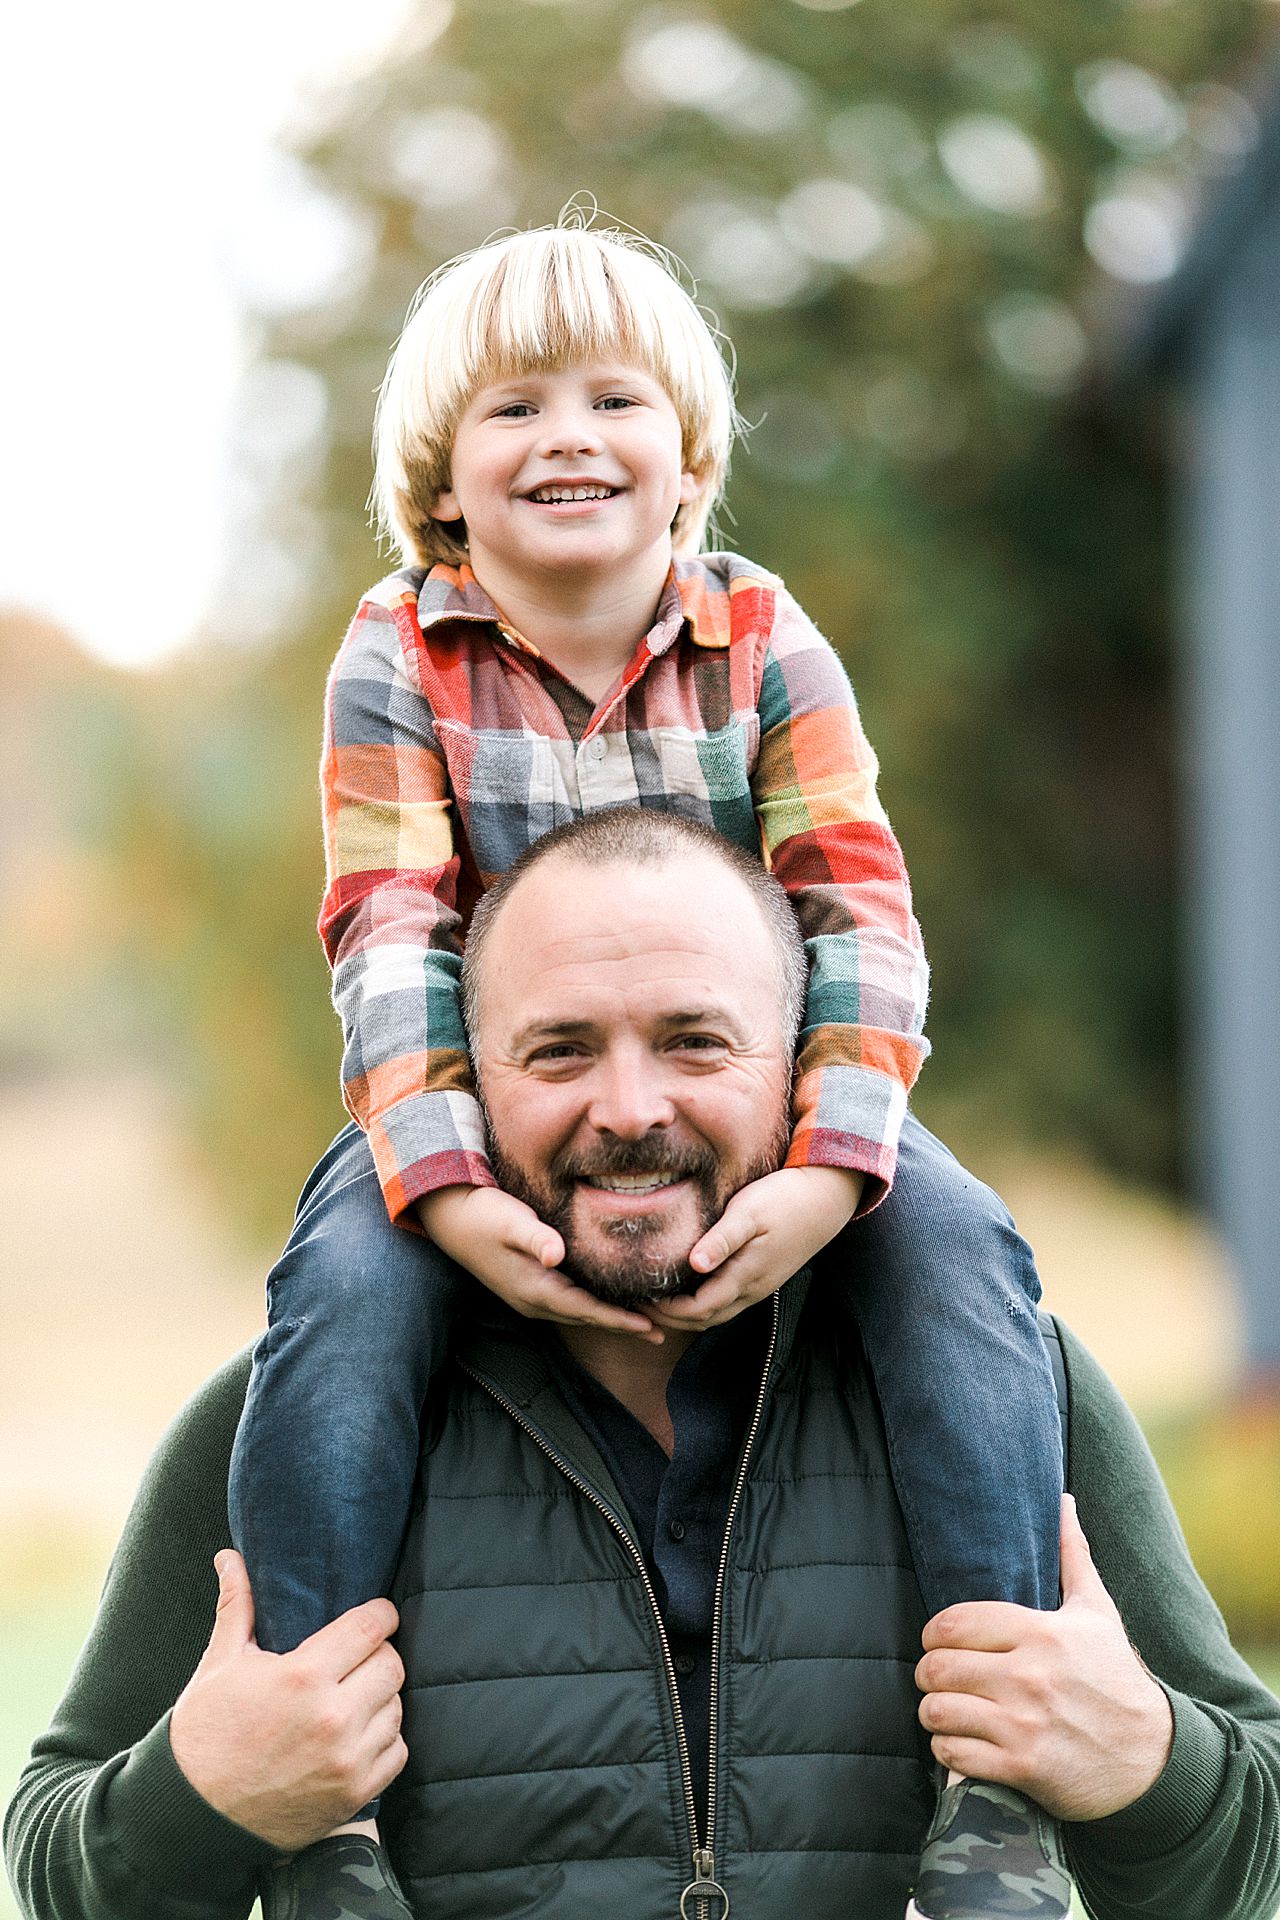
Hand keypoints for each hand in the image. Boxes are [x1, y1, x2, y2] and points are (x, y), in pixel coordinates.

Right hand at [168, 1551, 407, 1849]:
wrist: (193, 1816)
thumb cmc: (205, 1733)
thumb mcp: (220, 1663)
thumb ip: (238, 1605)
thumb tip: (229, 1556)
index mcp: (303, 1676)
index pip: (372, 1625)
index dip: (378, 1614)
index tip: (373, 1615)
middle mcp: (334, 1717)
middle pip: (391, 1664)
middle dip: (377, 1655)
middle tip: (355, 1660)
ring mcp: (347, 1760)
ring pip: (396, 1708)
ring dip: (380, 1699)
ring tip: (351, 1697)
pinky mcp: (354, 1794)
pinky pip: (397, 1752)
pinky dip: (384, 1740)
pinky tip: (356, 1734)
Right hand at [416, 1184, 662, 1339]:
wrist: (451, 1218)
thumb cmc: (486, 1214)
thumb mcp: (511, 1221)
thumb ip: (535, 1237)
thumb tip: (555, 1254)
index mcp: (535, 1288)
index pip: (587, 1311)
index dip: (620, 1320)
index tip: (653, 1326)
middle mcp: (533, 1301)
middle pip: (588, 1319)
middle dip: (624, 1325)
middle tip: (662, 1331)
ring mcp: (528, 1298)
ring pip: (578, 1314)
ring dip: (609, 1319)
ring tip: (644, 1322)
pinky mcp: (527, 1287)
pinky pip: (568, 1305)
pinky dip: (593, 1308)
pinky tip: (608, 1301)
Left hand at [648, 1165, 864, 1332]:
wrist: (825, 1196)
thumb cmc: (783, 1198)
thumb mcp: (749, 1212)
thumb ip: (722, 1240)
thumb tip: (694, 1265)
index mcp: (746, 1276)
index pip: (699, 1310)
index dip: (668, 1311)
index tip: (641, 1298)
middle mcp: (753, 1289)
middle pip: (706, 1320)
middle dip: (671, 1319)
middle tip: (639, 1306)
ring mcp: (760, 1285)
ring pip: (718, 1313)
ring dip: (687, 1315)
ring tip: (658, 1301)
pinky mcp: (764, 1276)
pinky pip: (729, 1301)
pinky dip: (704, 1303)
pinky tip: (688, 1286)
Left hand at [914, 1496, 1174, 1819]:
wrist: (1155, 1758)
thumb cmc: (1117, 1678)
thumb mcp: (1097, 1612)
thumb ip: (1072, 1555)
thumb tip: (1063, 1500)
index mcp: (1042, 1632)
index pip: (955, 1623)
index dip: (933, 1633)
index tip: (937, 1642)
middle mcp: (1030, 1676)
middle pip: (938, 1667)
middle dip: (928, 1673)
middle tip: (936, 1679)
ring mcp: (1025, 1723)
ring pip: (939, 1711)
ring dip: (933, 1713)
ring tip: (943, 1710)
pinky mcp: (1023, 1767)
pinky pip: (954, 1754)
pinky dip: (946, 1750)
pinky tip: (959, 1743)